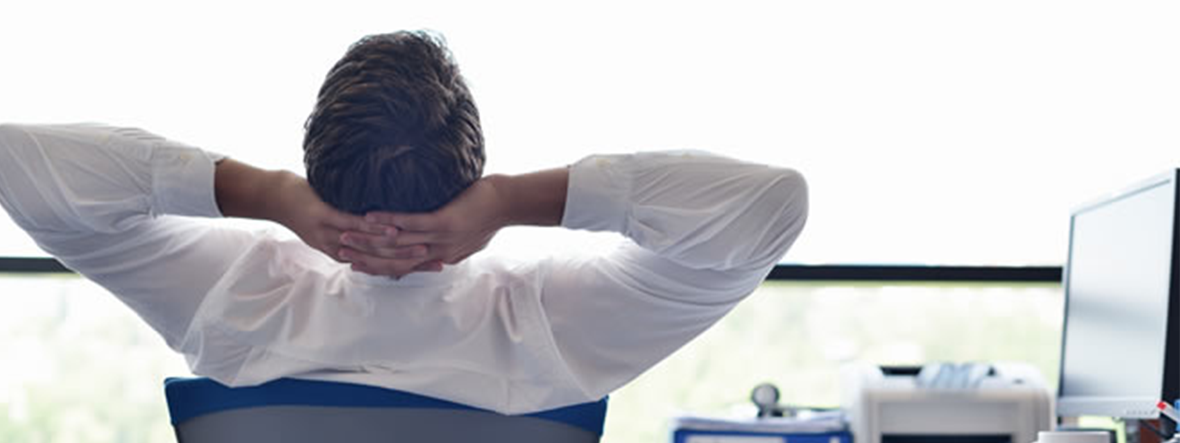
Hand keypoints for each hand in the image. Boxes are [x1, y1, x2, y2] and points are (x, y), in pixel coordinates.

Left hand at [271, 172, 434, 275]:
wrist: (275, 198)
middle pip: (381, 262)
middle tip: (439, 259)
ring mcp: (331, 234)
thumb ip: (359, 231)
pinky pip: (353, 225)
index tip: (438, 264)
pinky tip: (393, 226)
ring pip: (370, 246)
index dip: (412, 267)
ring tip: (423, 245)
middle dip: (412, 262)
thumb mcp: (335, 225)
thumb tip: (388, 227)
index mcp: (344, 254)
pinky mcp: (324, 217)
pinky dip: (374, 228)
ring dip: (398, 248)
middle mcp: (338, 250)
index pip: (384, 266)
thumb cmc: (310, 206)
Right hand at [338, 176, 508, 275]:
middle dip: (367, 257)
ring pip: (398, 244)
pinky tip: (370, 215)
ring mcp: (441, 239)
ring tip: (347, 233)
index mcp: (442, 256)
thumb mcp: (466, 236)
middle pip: (396, 260)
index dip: (379, 266)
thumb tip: (434, 244)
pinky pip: (412, 223)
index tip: (356, 263)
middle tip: (341, 252)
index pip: (404, 267)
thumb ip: (447, 242)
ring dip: (370, 239)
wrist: (508, 205)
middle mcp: (438, 252)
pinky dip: (389, 220)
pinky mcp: (444, 223)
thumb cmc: (487, 215)